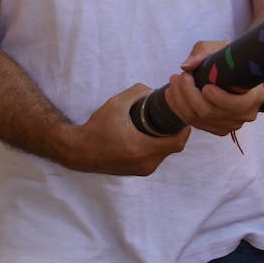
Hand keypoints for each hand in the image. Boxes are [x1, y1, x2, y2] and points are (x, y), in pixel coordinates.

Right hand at [62, 84, 188, 175]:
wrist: (79, 151)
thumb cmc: (97, 127)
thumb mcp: (116, 103)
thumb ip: (138, 92)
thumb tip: (154, 90)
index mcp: (141, 149)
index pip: (177, 142)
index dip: (184, 127)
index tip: (182, 113)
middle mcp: (145, 164)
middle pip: (173, 147)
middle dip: (176, 131)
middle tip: (173, 115)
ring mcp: (141, 170)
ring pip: (164, 153)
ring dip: (166, 139)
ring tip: (162, 122)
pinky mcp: (137, 171)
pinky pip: (155, 157)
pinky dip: (157, 145)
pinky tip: (152, 133)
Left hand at [166, 40, 263, 136]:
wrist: (239, 73)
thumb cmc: (233, 60)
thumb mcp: (222, 49)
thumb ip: (204, 54)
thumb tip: (186, 66)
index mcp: (255, 97)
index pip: (236, 105)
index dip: (219, 98)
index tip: (205, 86)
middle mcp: (244, 115)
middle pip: (210, 113)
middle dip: (189, 94)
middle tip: (181, 76)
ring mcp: (230, 125)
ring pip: (197, 119)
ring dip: (179, 100)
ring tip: (173, 81)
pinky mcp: (216, 129)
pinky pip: (193, 123)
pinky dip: (178, 108)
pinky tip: (172, 94)